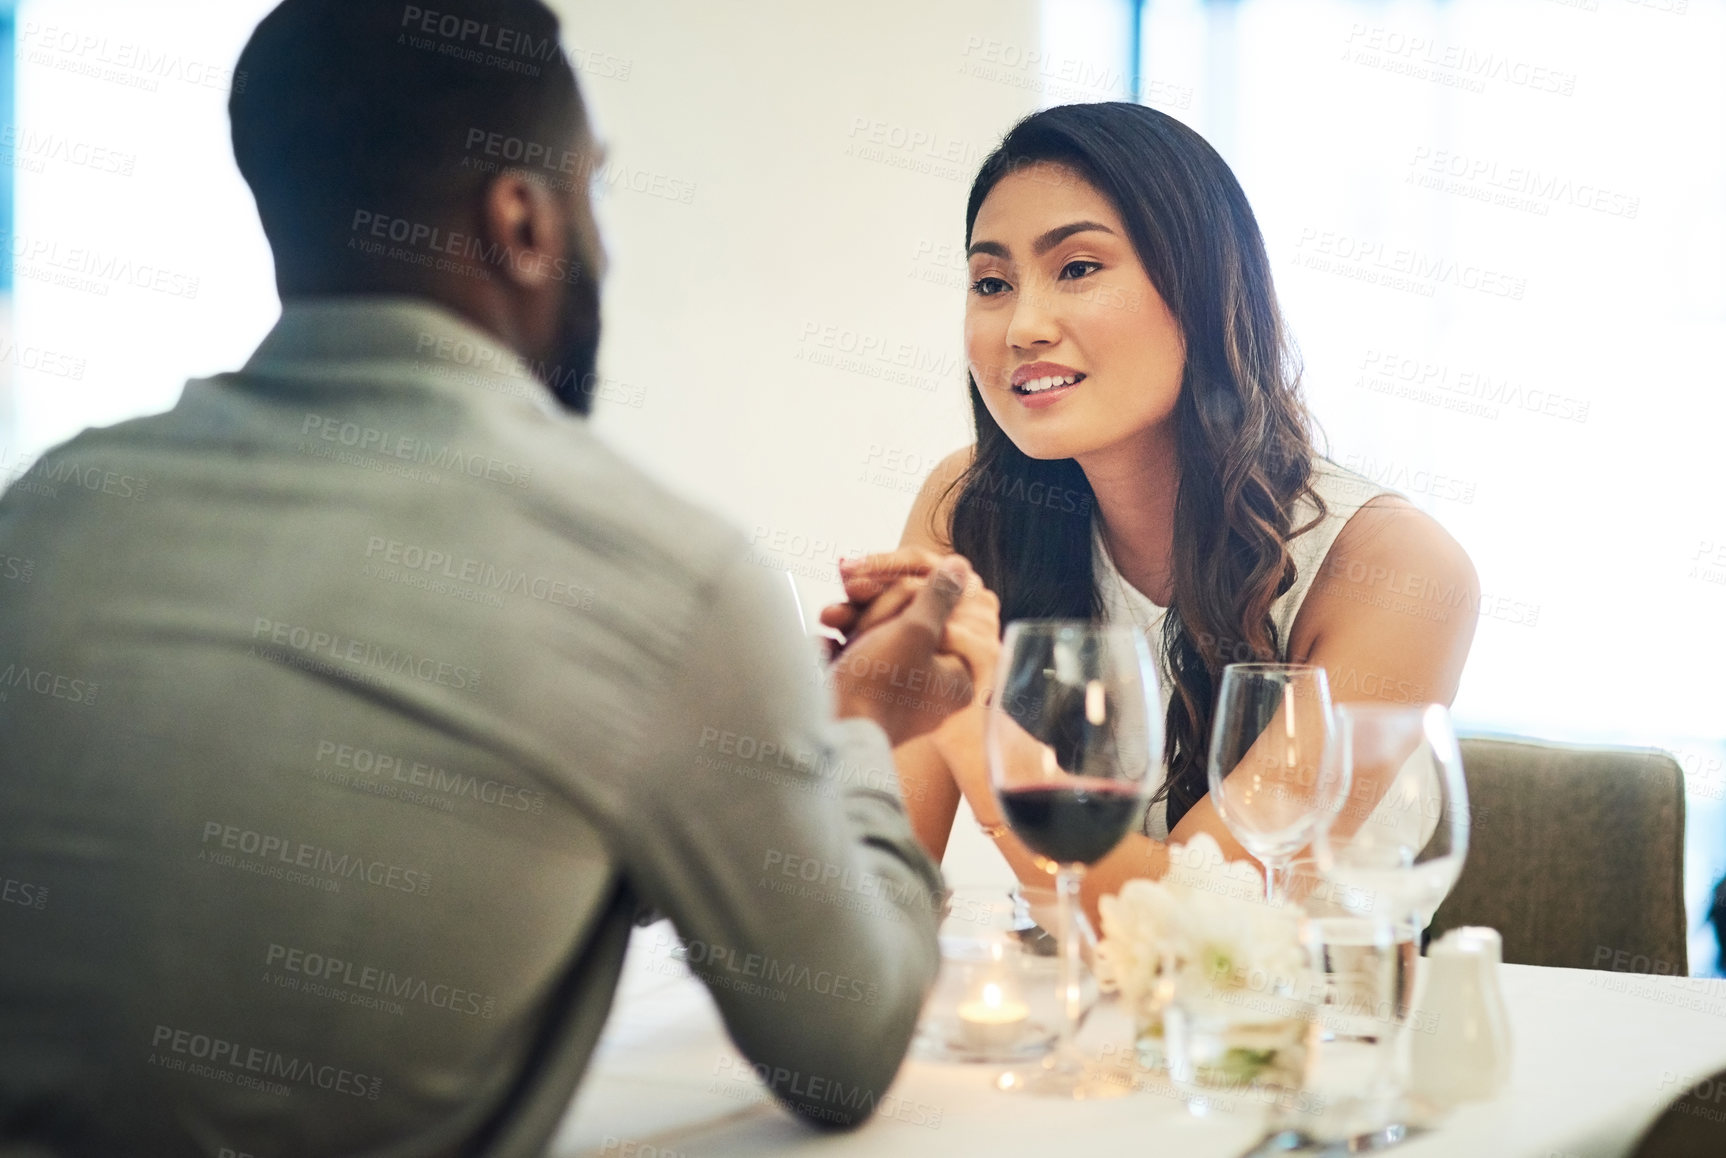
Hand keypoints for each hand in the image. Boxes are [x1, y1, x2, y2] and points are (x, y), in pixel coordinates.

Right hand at [824, 548, 1000, 698]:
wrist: (829, 734)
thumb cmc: (878, 685)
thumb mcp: (915, 631)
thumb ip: (939, 597)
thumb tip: (960, 568)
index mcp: (957, 677)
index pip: (946, 617)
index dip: (913, 595)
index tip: (895, 589)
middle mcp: (932, 690)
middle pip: (911, 626)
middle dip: (876, 607)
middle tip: (856, 598)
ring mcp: (897, 698)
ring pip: (878, 639)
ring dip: (851, 622)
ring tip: (830, 615)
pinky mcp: (864, 701)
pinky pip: (854, 662)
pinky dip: (837, 647)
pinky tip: (822, 638)